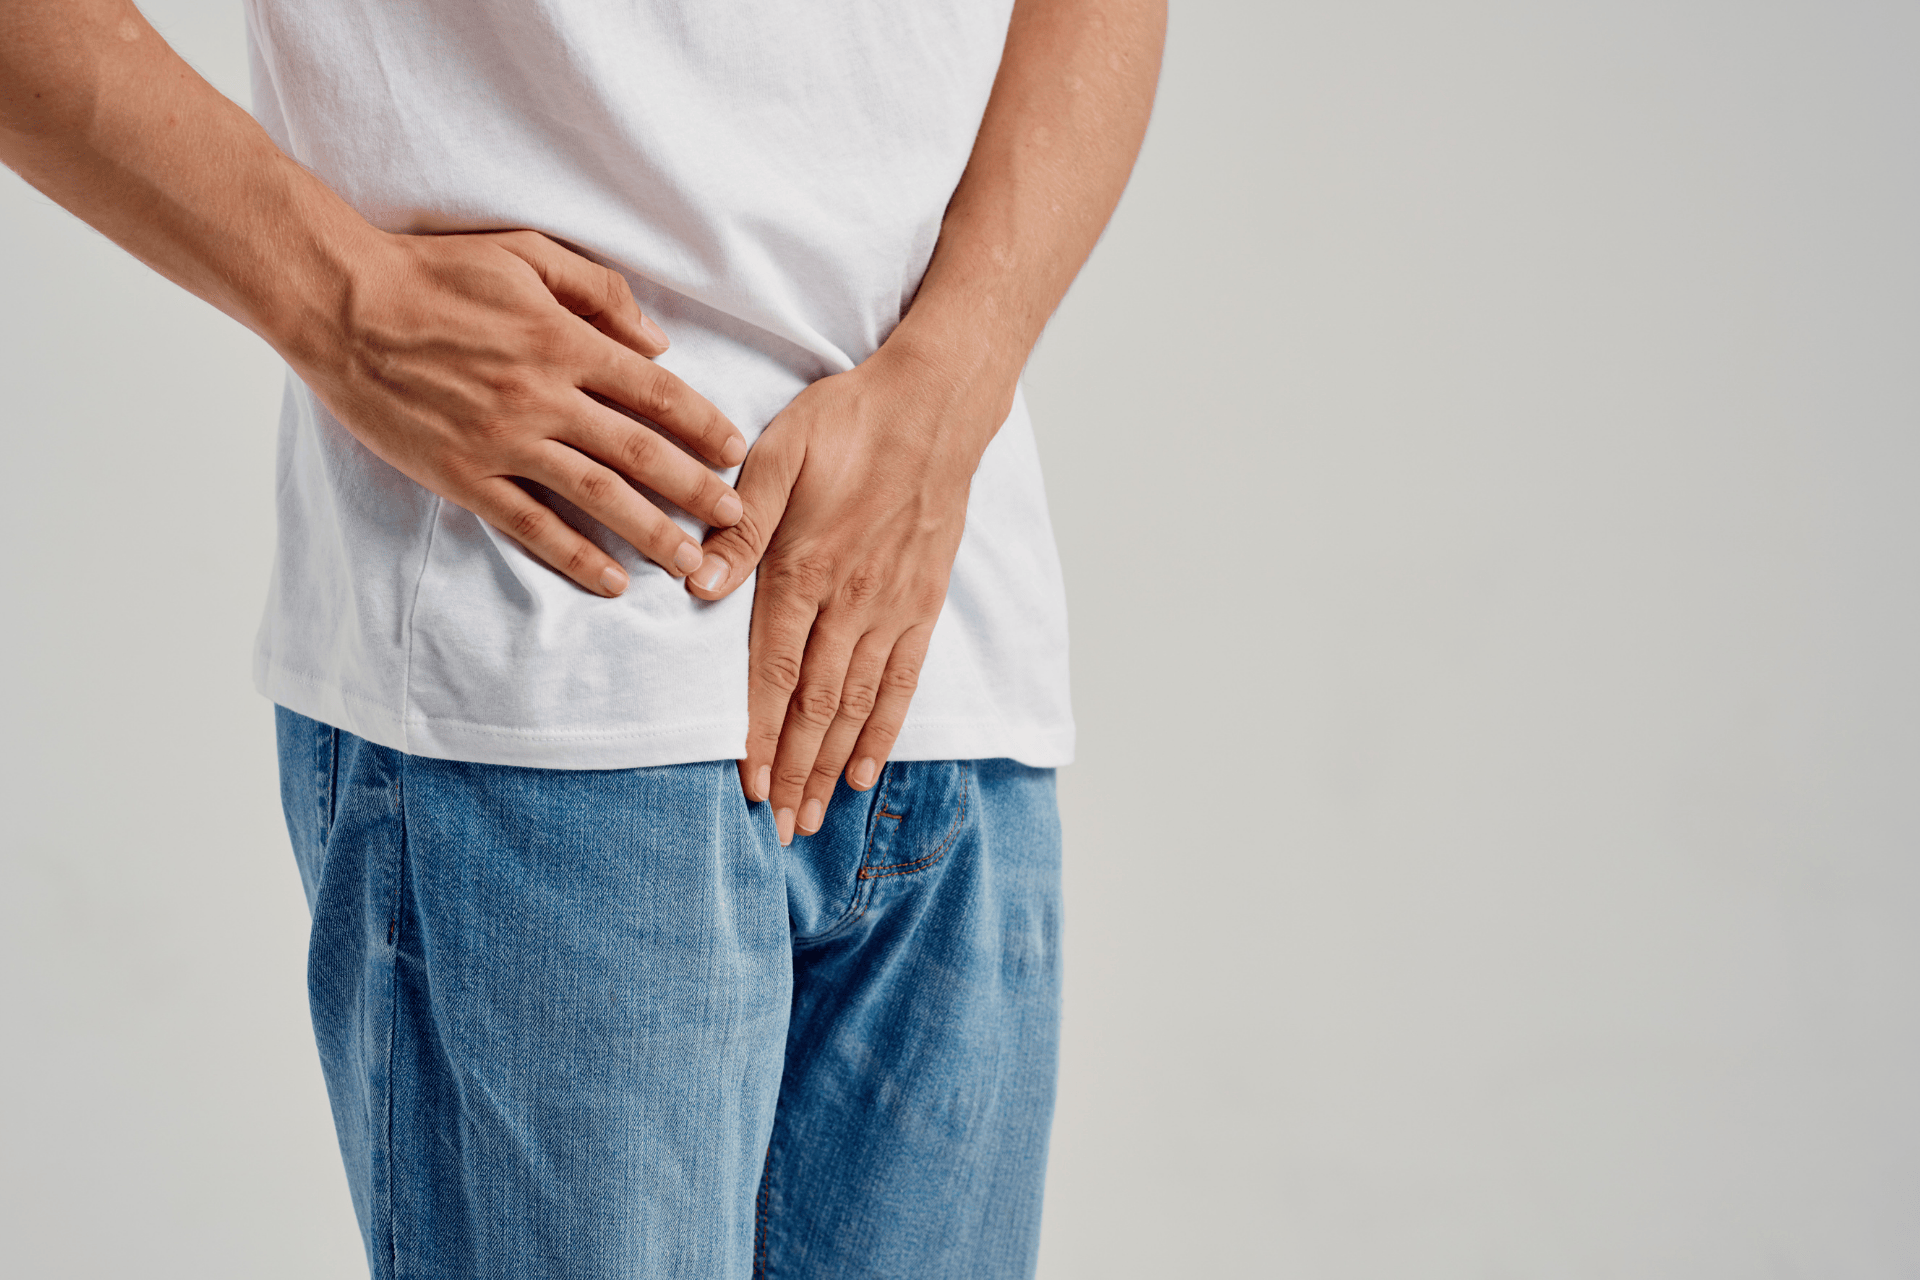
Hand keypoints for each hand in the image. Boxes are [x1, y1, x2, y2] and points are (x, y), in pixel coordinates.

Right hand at [290, 229, 746, 593]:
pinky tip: (610, 579)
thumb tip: (659, 342)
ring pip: (596, 495)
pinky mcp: (462, 474)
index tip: (736, 453)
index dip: (704, 426)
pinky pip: (530, 523)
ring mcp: (503, 440)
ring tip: (690, 562)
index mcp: (564, 341)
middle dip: (696, 490)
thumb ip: (599, 292)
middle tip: (736, 521)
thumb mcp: (524, 254)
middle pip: (640, 452)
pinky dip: (575, 554)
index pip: (656, 392)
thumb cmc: (434, 271)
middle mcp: (543, 396)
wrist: (339, 303)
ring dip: (651, 532)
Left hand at [686, 345, 1005, 843]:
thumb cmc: (851, 419)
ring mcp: (892, 607)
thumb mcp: (779, 452)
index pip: (775, 669)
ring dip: (833, 764)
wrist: (937, 404)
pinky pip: (903, 680)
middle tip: (778, 827)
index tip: (745, 784)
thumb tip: (696, 583)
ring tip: (814, 814)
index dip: (758, 732)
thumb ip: (739, 524)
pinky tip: (867, 768)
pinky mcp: (923, 603)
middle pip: (816, 704)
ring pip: (857, 703)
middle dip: (794, 770)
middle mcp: (851, 600)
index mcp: (805, 566)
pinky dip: (884, 728)